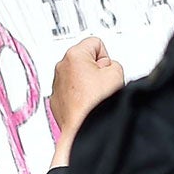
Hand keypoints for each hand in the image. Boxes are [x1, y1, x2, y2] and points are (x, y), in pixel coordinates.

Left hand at [48, 38, 123, 163]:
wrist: (83, 129)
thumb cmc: (94, 105)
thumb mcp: (117, 74)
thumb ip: (113, 64)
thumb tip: (108, 69)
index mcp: (74, 55)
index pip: (96, 43)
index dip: (106, 58)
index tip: (106, 71)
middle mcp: (61, 67)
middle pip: (85, 60)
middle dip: (95, 71)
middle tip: (102, 85)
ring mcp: (57, 84)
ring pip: (78, 77)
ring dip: (87, 84)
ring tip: (94, 97)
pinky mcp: (56, 100)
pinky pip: (71, 92)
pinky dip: (79, 97)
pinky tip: (87, 104)